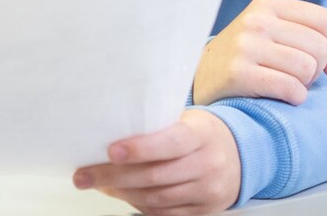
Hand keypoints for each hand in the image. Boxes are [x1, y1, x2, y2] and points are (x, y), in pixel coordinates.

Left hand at [74, 108, 240, 215]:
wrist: (241, 156)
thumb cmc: (203, 134)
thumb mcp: (188, 121)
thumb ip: (158, 128)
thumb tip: (111, 135)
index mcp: (202, 135)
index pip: (170, 143)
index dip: (139, 148)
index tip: (111, 151)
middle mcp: (207, 164)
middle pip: (155, 176)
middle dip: (114, 177)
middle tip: (85, 175)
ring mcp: (207, 191)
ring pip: (156, 198)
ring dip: (122, 193)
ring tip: (99, 184)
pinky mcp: (203, 211)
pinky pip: (164, 213)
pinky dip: (139, 205)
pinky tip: (123, 195)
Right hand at [192, 0, 326, 105]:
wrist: (201, 77)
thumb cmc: (249, 56)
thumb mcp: (280, 34)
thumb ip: (319, 30)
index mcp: (268, 5)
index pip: (324, 21)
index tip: (326, 67)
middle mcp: (256, 20)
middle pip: (318, 46)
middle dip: (316, 69)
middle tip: (300, 78)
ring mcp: (245, 46)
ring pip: (307, 68)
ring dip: (304, 84)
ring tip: (287, 85)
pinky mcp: (238, 73)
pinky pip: (291, 88)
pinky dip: (294, 98)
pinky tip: (281, 97)